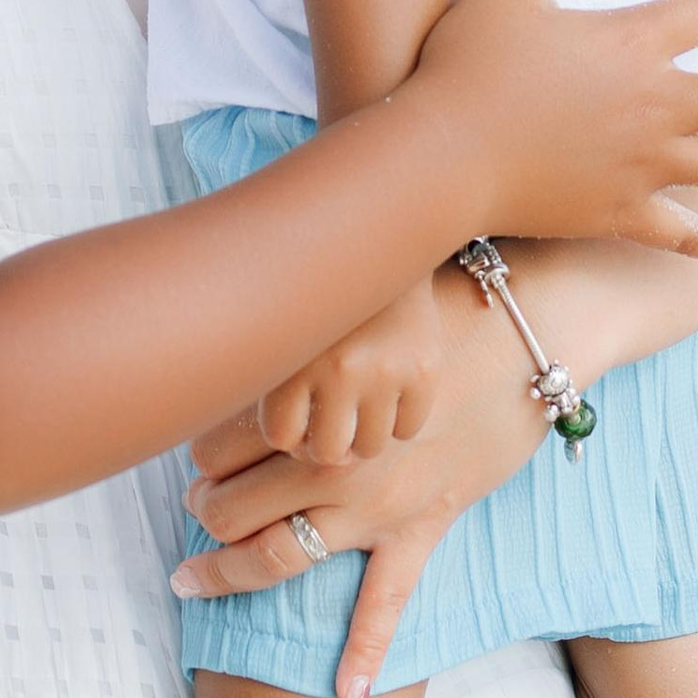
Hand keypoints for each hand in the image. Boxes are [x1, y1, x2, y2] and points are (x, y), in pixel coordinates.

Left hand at [176, 254, 558, 697]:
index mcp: (308, 403)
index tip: (193, 454)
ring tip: (196, 575)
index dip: (195, 454)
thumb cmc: (440, 307)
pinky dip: (366, 651)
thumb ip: (298, 343)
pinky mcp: (424, 525)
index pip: (215, 445)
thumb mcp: (354, 313)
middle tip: (193, 509)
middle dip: (201, 513)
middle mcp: (331, 461)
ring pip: (278, 555)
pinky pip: (387, 602)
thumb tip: (248, 340)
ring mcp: (375, 504)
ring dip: (227, 571)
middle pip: (231, 507)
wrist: (530, 332)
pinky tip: (348, 696)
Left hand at [259, 275, 443, 462]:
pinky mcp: (424, 371)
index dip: (287, 435)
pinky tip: (389, 395)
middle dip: (325, 445)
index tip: (295, 417)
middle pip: (327, 453)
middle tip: (329, 425)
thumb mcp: (285, 328)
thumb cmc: (322, 296)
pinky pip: (407, 429)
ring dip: (362, 435)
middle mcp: (340, 370)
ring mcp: (386, 372)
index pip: (281, 437)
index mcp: (294, 359)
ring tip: (358, 410)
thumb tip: (280, 448)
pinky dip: (398, 421)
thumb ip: (272, 381)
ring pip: (370, 447)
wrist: (382, 245)